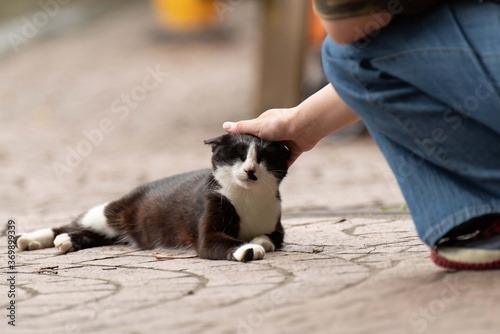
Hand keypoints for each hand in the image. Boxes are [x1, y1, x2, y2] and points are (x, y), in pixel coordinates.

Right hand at [223, 85, 360, 166]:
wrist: (304, 127)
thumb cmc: (279, 124)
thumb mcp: (257, 126)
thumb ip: (242, 128)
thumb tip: (224, 126)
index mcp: (265, 124)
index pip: (253, 134)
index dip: (246, 143)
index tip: (239, 153)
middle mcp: (275, 131)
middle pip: (264, 145)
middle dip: (259, 153)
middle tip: (250, 166)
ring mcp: (286, 140)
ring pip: (275, 153)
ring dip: (270, 160)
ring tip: (260, 172)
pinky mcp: (295, 149)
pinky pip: (287, 160)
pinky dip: (282, 166)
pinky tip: (275, 174)